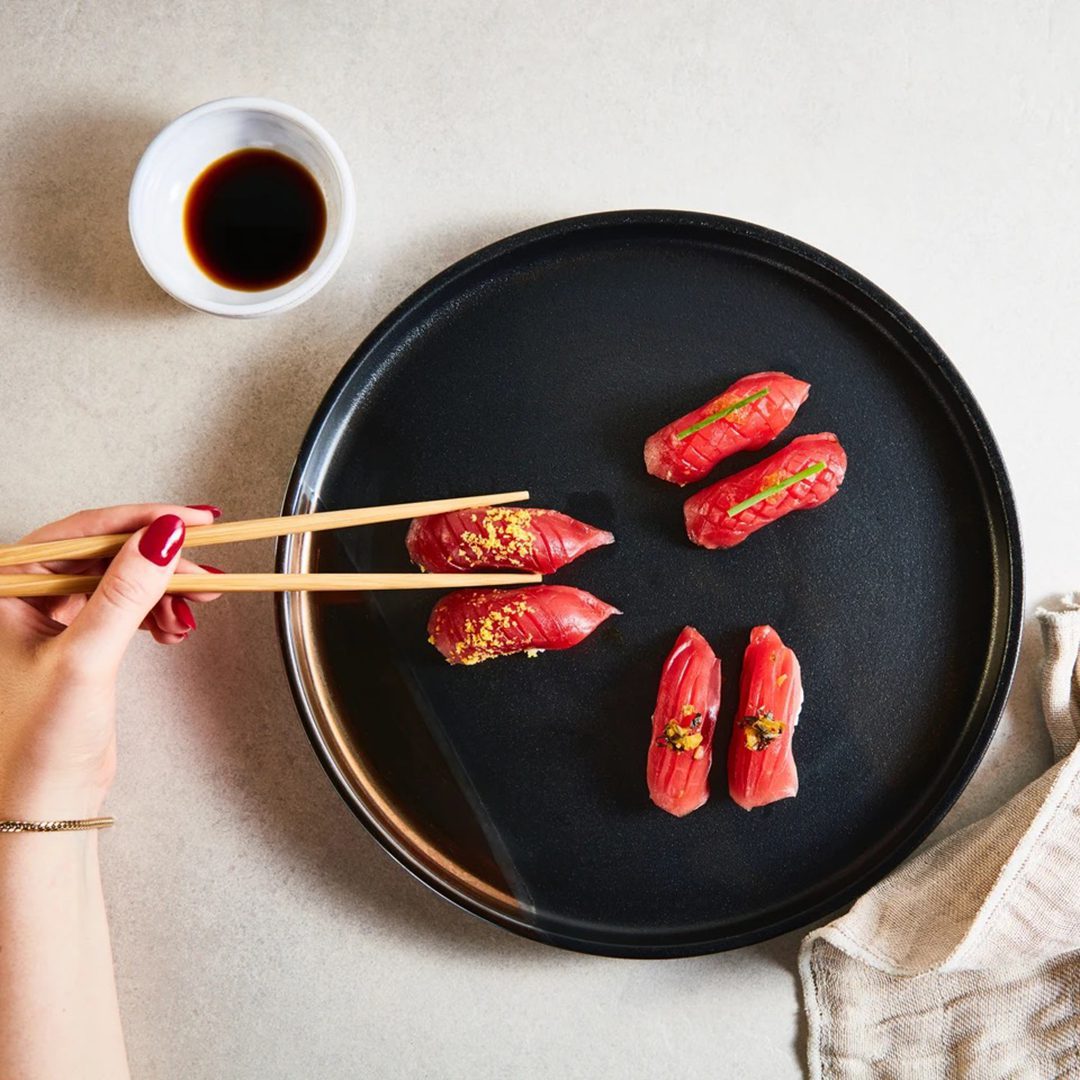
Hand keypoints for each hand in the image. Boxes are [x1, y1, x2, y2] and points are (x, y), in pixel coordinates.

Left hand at [0, 504, 221, 819]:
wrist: (44, 804)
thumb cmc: (37, 745)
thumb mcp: (86, 657)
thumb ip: (126, 591)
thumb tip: (163, 535)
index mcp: (6, 588)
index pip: (83, 533)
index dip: (142, 521)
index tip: (191, 520)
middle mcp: (25, 597)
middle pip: (109, 555)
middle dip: (163, 563)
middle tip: (207, 566)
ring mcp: (52, 619)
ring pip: (123, 580)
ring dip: (165, 591)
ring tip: (195, 607)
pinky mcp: (79, 642)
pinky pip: (126, 607)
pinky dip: (157, 613)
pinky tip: (175, 628)